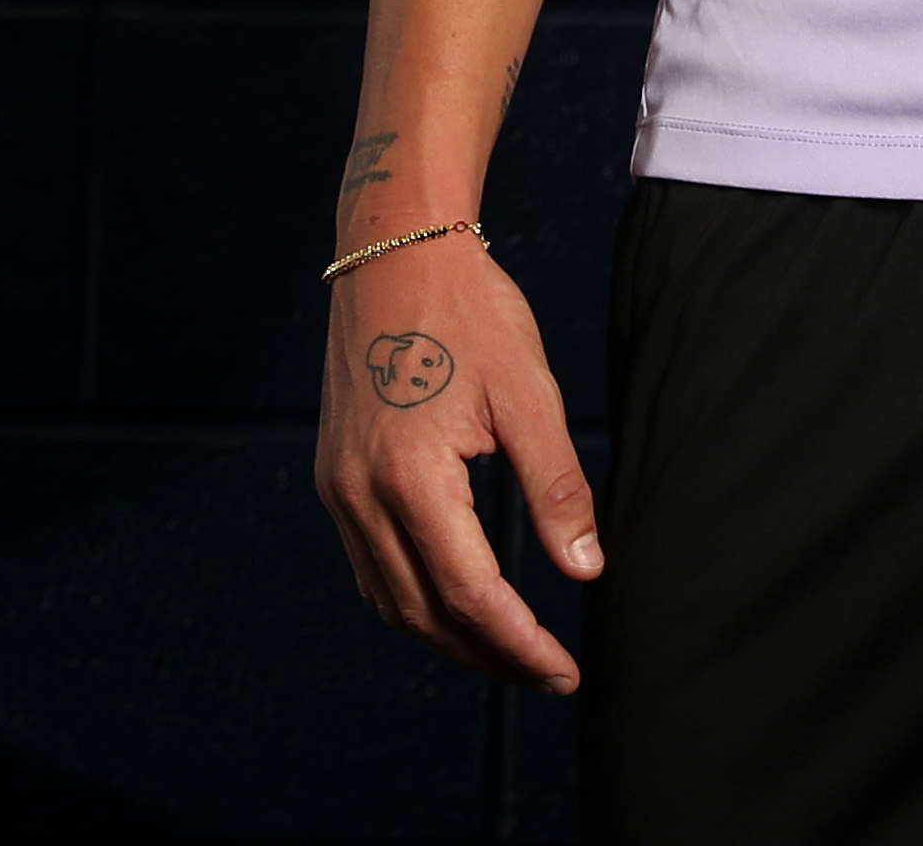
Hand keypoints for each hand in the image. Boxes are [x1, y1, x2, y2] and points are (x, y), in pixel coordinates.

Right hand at [311, 234, 601, 689]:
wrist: (395, 248)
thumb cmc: (469, 311)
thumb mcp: (528, 392)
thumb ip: (557, 486)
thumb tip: (586, 571)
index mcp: (410, 478)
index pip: (470, 595)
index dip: (520, 644)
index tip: (565, 671)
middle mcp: (360, 495)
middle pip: (424, 615)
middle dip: (488, 656)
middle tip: (547, 673)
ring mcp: (339, 489)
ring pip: (391, 601)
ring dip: (449, 637)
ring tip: (510, 651)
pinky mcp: (336, 477)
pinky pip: (370, 568)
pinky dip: (414, 602)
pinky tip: (456, 604)